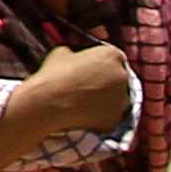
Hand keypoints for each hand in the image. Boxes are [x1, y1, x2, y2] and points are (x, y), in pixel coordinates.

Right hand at [14, 43, 132, 138]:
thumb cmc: (54, 74)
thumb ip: (76, 54)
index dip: (102, 64)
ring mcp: (122, 99)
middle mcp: (122, 76)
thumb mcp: (62, 53)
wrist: (49, 102)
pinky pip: (111, 116)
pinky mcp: (116, 118)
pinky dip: (101, 116)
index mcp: (112, 55)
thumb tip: (75, 57)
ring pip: (117, 98)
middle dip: (107, 81)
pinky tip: (85, 114)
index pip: (113, 58)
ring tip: (84, 102)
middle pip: (118, 78)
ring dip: (106, 99)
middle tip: (88, 87)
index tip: (93, 69)